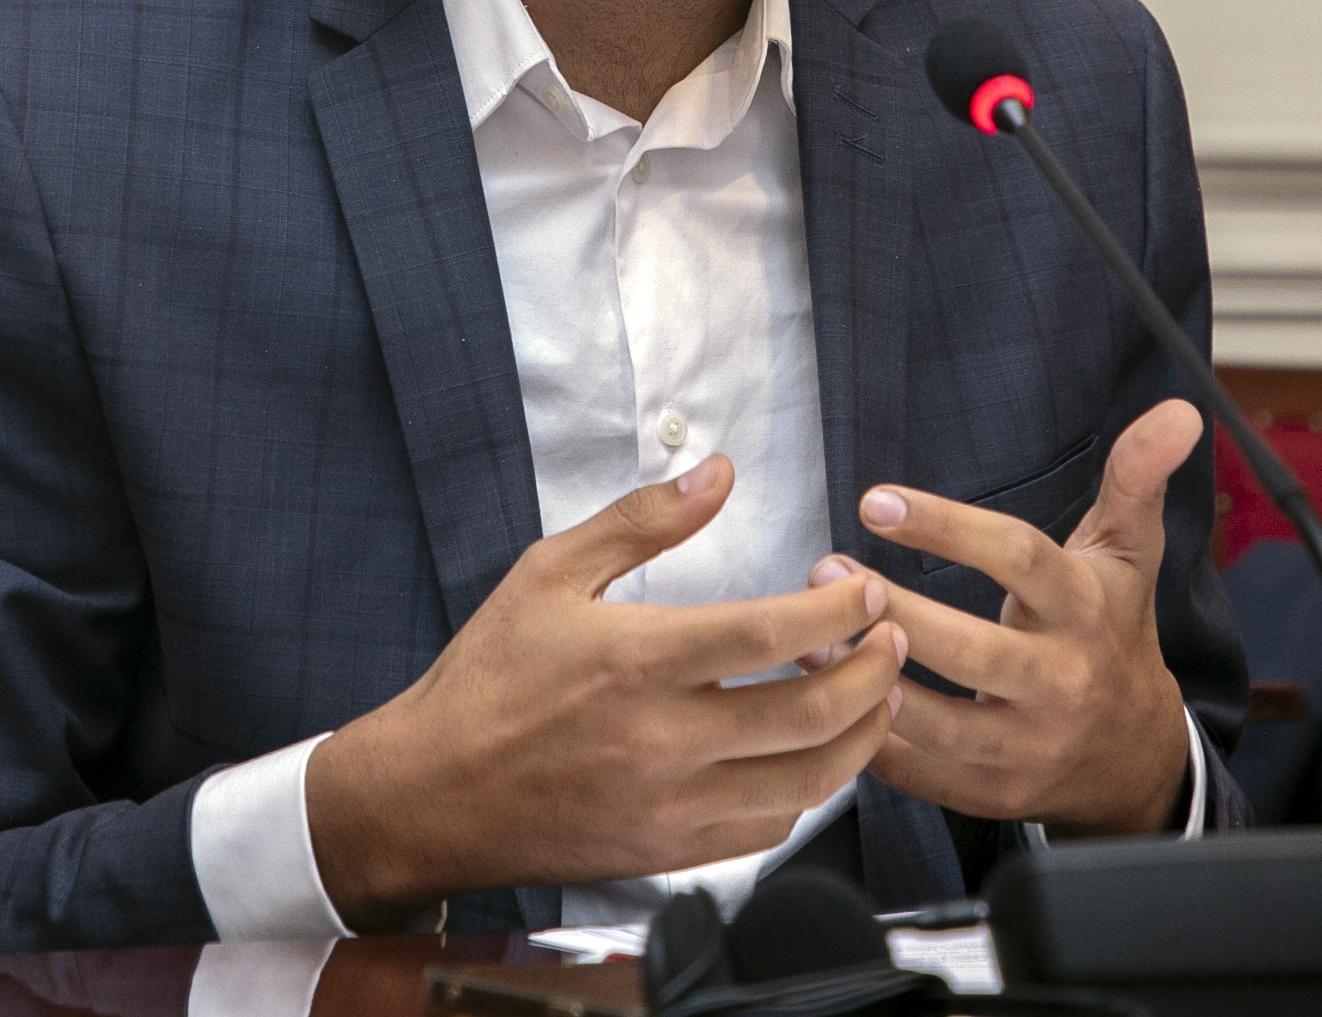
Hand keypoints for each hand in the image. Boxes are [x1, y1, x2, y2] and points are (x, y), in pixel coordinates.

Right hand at [307, 456, 905, 930]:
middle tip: (893, 636)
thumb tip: (716, 470)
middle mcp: (662, 740)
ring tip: (878, 693)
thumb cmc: (487, 678)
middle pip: (810, 714)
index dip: (841, 609)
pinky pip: (766, 830)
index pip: (772, 633)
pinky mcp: (666, 851)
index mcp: (638, 661)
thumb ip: (643, 520)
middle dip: (874, 671)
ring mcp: (668, 806)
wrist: (428, 794)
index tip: (866, 588)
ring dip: (860, 736)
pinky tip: (812, 752)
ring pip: (804, 782)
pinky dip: (807, 791)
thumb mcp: (550, 572)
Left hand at [814, 399, 1201, 836]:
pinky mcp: (994, 795)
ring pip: (939, 722)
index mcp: (1085, 608)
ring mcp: (1028, 745)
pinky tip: (828, 698)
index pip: (1016, 558)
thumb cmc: (1113, 631)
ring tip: (809, 636)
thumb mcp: (1128, 552)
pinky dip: (871, 741)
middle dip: (891, 610)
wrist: (1134, 755)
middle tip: (825, 570)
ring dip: (866, 679)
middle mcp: (1061, 679)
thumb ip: (1136, 477)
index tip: (875, 500)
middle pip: (970, 648)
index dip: (945, 528)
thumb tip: (1179, 410)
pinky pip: (922, 773)